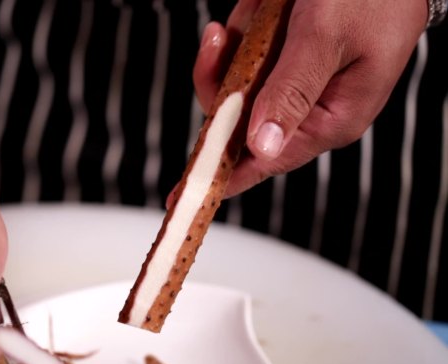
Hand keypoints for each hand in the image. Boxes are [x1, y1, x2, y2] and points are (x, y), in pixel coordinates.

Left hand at [193, 0, 426, 196]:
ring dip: (233, 47)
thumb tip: (264, 146)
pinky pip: (243, 53)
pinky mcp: (283, 56)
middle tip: (218, 43)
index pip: (267, 161)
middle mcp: (310, 107)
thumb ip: (292, 91)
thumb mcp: (326, 39)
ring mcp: (293, 81)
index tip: (186, 191)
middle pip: (239, 119)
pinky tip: (260, 7)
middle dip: (222, 80)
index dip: (224, 174)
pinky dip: (242, 30)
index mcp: (332, 118)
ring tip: (255, 12)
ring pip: (235, 83)